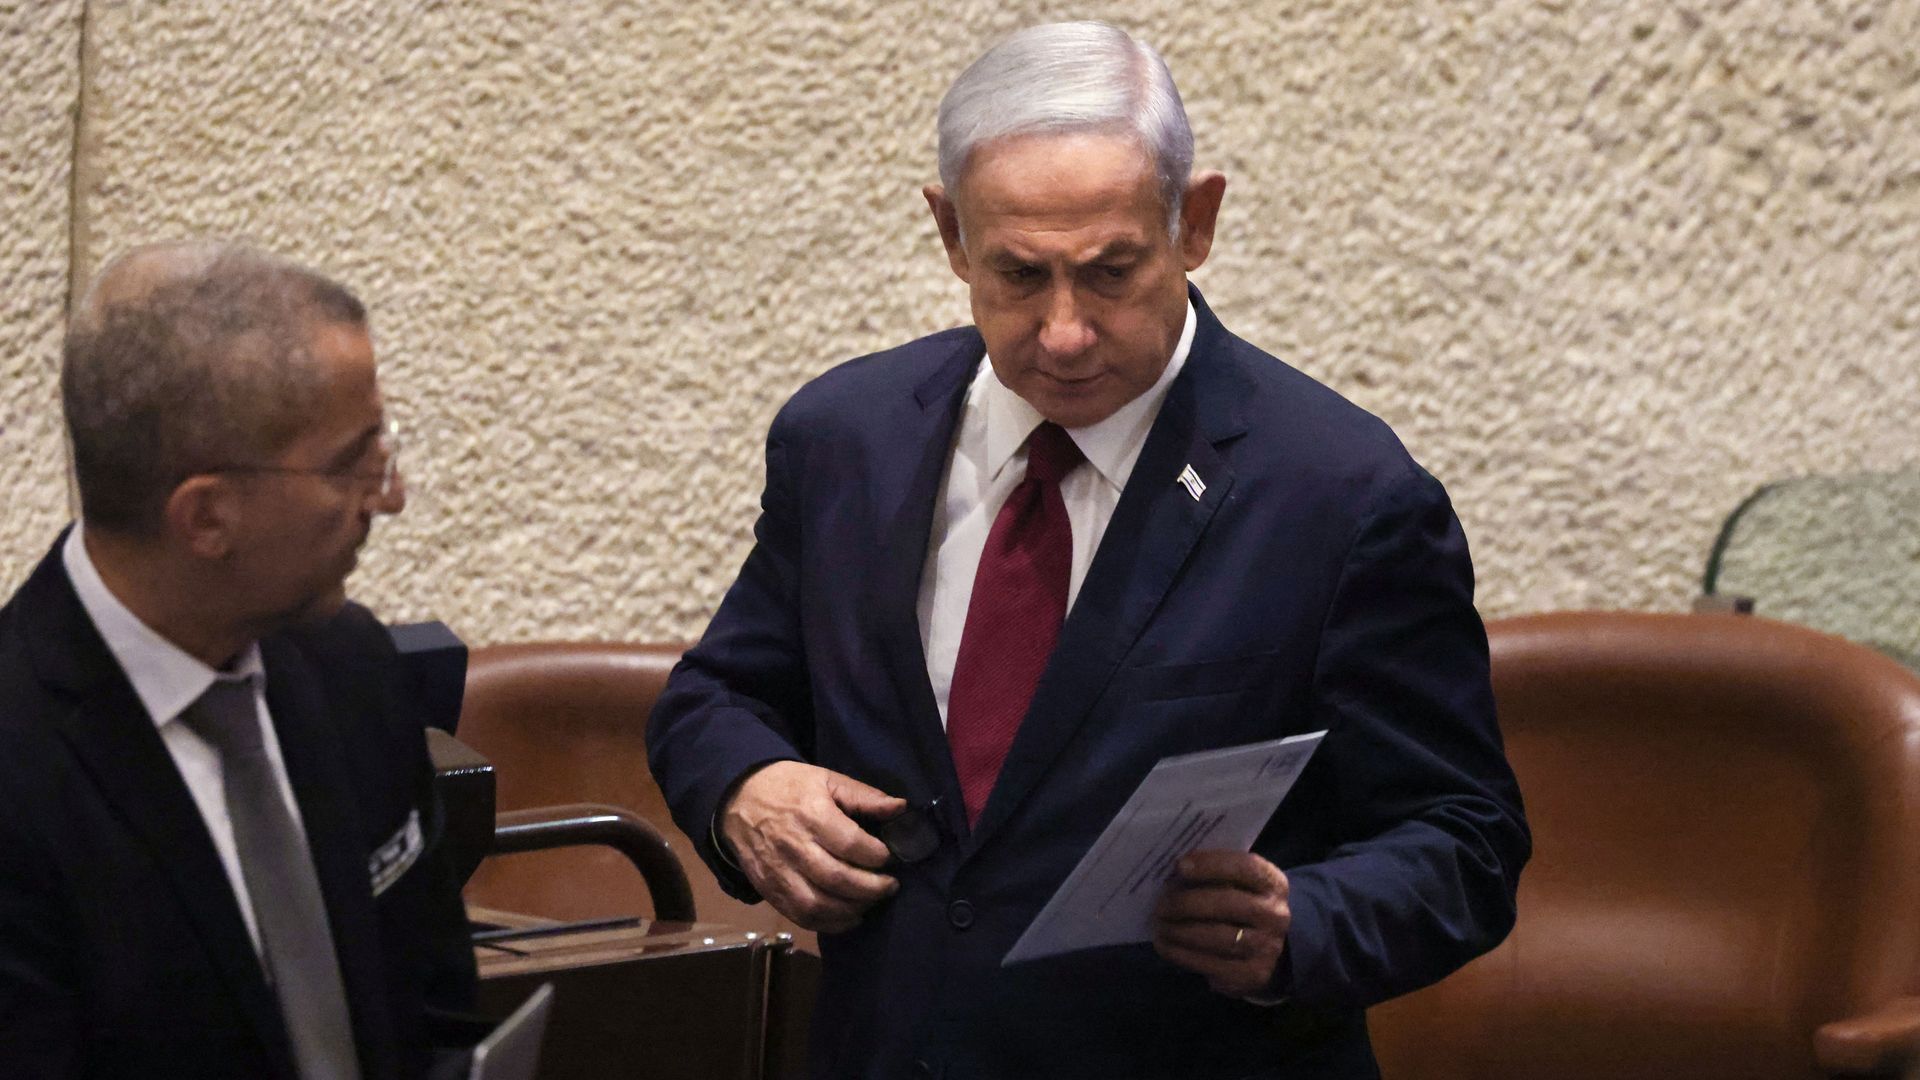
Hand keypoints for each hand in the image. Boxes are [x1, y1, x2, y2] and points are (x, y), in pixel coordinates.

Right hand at [719, 761, 906, 932]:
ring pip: (817, 904)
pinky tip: (847, 918)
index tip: (889, 858)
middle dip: (871, 888)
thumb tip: (901, 808)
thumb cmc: (789, 786)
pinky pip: (799, 916)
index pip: (850, 844)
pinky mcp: (768, 889)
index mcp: (812, 815)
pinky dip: (827, 924)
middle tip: (890, 887)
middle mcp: (794, 846)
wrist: (739, 798)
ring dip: (850, 910)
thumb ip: (865, 796)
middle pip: (837, 879)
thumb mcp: (828, 780)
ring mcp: (778, 871)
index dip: (876, 856)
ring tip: (870, 903)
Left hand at [1151, 850, 1291, 997]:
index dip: (1211, 865)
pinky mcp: (1252, 975)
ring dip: (1182, 931)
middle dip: (1188, 903)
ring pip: (1220, 938)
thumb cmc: (1242, 904)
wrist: (1270, 948)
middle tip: (1161, 904)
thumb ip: (1214, 874)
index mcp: (1272, 883)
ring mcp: (1267, 948)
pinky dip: (1183, 955)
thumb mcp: (1239, 883)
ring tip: (1159, 925)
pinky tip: (1165, 946)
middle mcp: (1275, 915)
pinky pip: (1213, 965)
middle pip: (1228, 904)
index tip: (1179, 866)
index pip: (1244, 868)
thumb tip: (1174, 874)